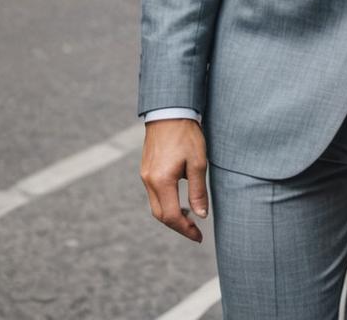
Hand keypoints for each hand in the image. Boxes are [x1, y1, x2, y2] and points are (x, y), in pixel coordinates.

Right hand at [140, 119, 207, 242]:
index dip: (186, 230)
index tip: (199, 236)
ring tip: (189, 216)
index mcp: (162, 181)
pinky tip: (179, 198)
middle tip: (195, 230)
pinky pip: (154, 193)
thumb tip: (201, 215)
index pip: (171, 216)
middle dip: (178, 226)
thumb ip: (198, 191)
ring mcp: (145, 174)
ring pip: (156, 205)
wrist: (169, 110)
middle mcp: (149, 180)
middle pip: (161, 215)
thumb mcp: (197, 162)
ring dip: (171, 214)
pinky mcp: (146, 168)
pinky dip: (166, 201)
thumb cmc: (186, 134)